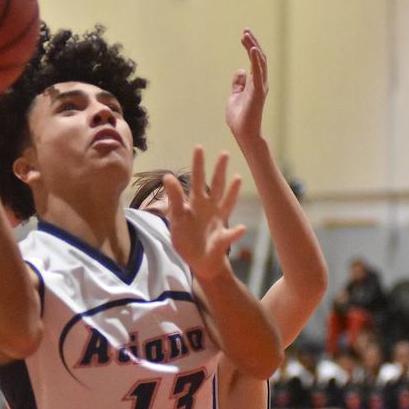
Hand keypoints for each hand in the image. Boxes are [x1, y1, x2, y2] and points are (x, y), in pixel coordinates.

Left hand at [163, 147, 245, 279]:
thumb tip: (167, 176)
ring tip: (236, 177)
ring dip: (232, 191)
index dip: (198, 165)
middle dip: (219, 170)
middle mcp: (209, 208)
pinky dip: (235, 232)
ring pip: (226, 202)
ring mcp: (218, 221)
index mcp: (195, 204)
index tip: (199, 147)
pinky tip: (241, 228)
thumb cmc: (187, 240)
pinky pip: (229, 234)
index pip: (196, 180)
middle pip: (215, 186)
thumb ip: (174, 199)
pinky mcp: (223, 237)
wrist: (199, 261)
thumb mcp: (176, 219)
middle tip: (224, 153)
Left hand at [225, 29, 267, 142]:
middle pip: (259, 58)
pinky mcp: (257, 92)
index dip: (250, 47)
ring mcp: (260, 87)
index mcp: (255, 83)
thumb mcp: (235, 96)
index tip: (243, 35)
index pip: (254, 60)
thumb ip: (238, 84)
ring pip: (260, 62)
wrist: (243, 134)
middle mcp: (260, 82)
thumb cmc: (240, 118)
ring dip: (253, 47)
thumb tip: (240, 70)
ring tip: (246, 35)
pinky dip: (255, 60)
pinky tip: (251, 49)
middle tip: (245, 30)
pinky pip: (258, 73)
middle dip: (252, 43)